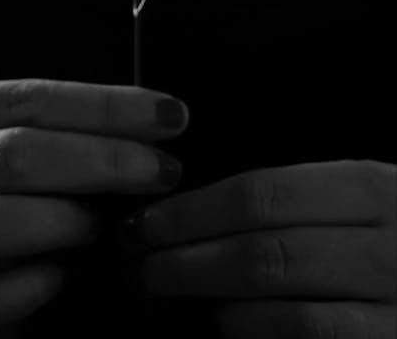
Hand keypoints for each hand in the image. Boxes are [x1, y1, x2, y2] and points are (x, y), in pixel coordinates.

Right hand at [0, 78, 187, 336]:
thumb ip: (38, 134)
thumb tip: (138, 127)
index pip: (21, 99)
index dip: (102, 105)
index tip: (168, 114)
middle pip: (8, 153)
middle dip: (101, 159)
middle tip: (162, 170)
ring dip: (59, 220)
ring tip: (107, 225)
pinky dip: (25, 287)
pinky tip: (65, 276)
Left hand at [121, 160, 395, 337]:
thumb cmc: (390, 236)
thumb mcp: (359, 200)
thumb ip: (298, 199)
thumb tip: (204, 208)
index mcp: (369, 189)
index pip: (264, 193)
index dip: (194, 210)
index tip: (148, 221)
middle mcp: (383, 243)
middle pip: (264, 248)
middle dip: (188, 256)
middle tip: (141, 262)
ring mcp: (391, 301)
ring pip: (282, 298)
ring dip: (210, 295)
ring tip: (168, 288)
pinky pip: (311, 338)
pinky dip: (256, 330)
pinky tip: (225, 322)